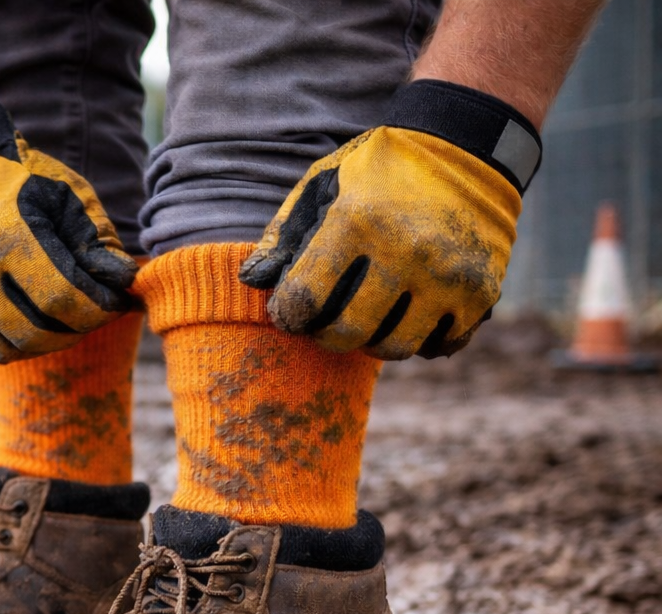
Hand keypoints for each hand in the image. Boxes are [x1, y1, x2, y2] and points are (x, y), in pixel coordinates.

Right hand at [0, 104, 136, 361]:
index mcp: (7, 235)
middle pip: (38, 331)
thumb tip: (126, 283)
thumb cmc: (19, 181)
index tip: (115, 303)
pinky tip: (30, 321)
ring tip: (63, 317)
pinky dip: (16, 345)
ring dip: (49, 341)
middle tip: (92, 313)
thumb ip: (97, 240)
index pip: (62, 297)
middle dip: (77, 329)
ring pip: (12, 348)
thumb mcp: (66, 195)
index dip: (98, 309)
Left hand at [239, 81, 539, 359]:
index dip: (289, 316)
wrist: (465, 146)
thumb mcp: (322, 186)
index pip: (306, 300)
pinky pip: (440, 345)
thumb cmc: (378, 173)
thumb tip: (251, 282)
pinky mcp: (481, 291)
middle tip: (325, 324)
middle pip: (349, 333)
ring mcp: (448, 274)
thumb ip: (283, 235)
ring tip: (367, 319)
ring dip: (373, 341)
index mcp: (357, 222)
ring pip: (395, 348)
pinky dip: (420, 340)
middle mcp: (406, 251)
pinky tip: (408, 317)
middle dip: (327, 336)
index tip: (289, 313)